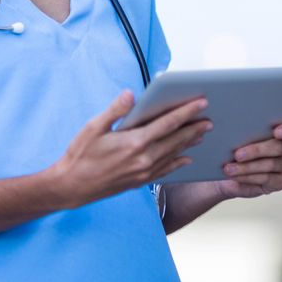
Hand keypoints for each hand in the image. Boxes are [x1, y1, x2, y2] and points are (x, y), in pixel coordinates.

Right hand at [51, 91, 211, 207]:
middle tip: (210, 119)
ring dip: (189, 144)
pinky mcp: (140, 182)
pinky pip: (165, 171)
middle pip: (176, 140)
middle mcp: (144, 159)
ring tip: (203, 134)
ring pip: (173, 155)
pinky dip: (178, 163)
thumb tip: (131, 94)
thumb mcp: (93, 127)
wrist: (71, 187)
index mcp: (135, 142)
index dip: (187, 112)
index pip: (168, 124)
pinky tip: (186, 159)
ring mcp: (143, 173)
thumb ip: (115, 110)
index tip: (202, 103)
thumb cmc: (80, 155)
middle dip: (194, 128)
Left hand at [215, 119, 281, 199]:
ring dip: (247, 167)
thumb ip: (232, 126)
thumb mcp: (232, 133)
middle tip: (237, 154)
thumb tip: (218, 124)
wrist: (228, 170)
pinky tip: (236, 176)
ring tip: (229, 168)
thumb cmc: (232, 145)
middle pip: (279, 147)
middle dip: (256, 150)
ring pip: (270, 164)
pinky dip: (249, 178)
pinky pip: (266, 179)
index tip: (276, 132)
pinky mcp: (281, 181)